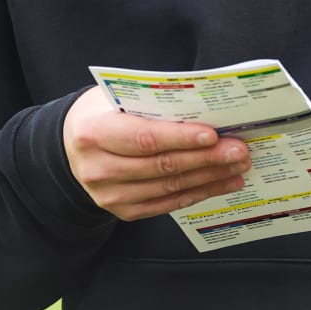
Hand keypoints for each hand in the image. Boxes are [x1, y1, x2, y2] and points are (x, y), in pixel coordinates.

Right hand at [63, 85, 251, 220]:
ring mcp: (109, 195)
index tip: (213, 135)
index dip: (180, 138)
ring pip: (169, 187)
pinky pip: (167, 204)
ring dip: (209, 177)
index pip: (144, 138)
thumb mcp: (117, 98)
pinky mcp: (123, 211)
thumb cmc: (103, 113)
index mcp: (94, 133)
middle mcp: (98, 168)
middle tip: (238, 150)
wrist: (72, 146)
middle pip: (162, 166)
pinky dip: (198, 193)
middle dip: (206, 159)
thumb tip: (206, 108)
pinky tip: (221, 183)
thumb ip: (153, 104)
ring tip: (237, 166)